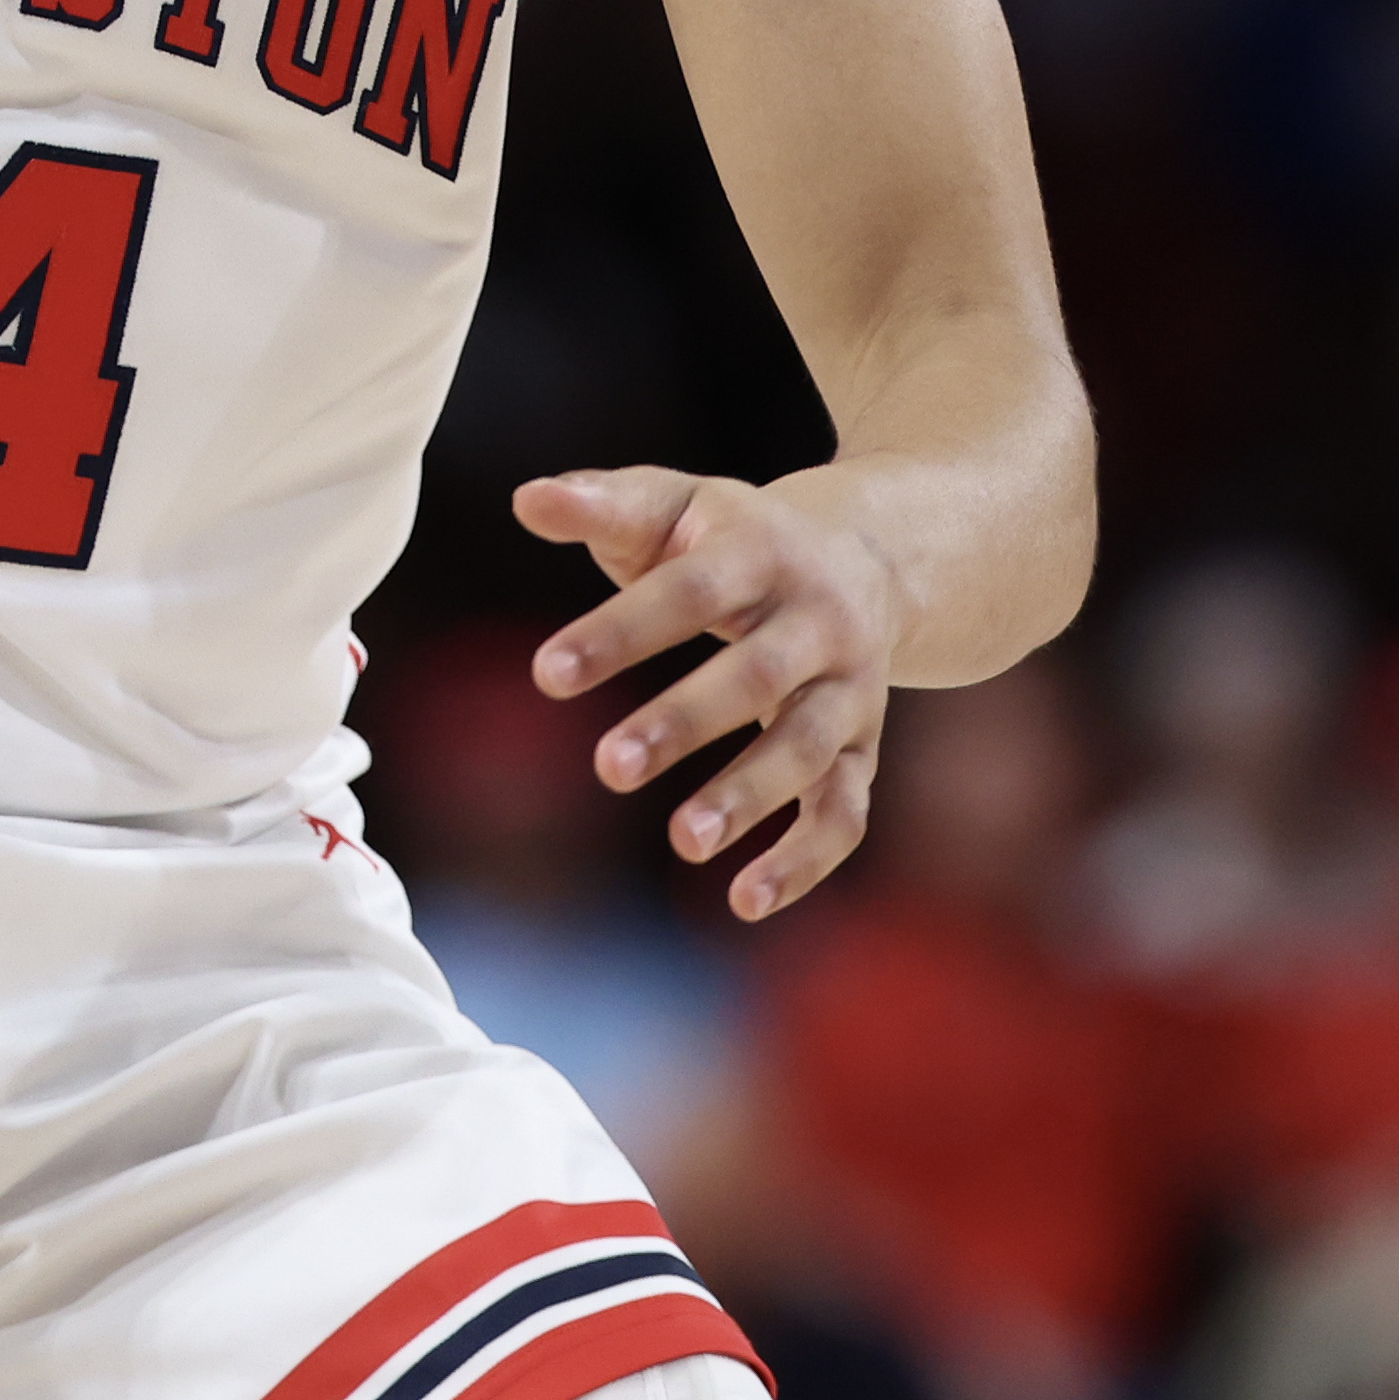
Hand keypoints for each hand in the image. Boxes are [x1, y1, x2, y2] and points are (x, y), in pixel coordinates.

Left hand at [515, 463, 910, 921]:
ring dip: (749, 797)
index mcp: (762, 551)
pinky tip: (743, 900)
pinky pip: (846, 812)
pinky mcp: (863, 748)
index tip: (546, 675)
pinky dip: (804, 860)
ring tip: (682, 843)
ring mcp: (849, 690)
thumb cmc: (734, 538)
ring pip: (809, 749)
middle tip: (609, 767)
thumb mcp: (675, 507)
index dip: (621, 631)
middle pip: (756, 676)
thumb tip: (528, 499)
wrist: (870, 558)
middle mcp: (819, 622)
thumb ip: (603, 505)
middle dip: (684, 721)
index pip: (689, 591)